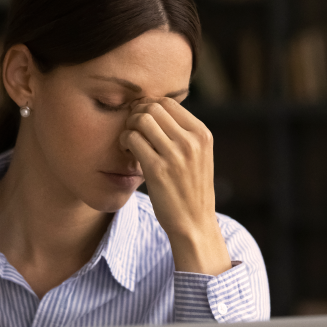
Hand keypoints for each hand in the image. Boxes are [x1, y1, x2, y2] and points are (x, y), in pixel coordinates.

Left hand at [120, 97, 230, 274]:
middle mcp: (191, 141)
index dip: (148, 105)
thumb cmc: (191, 189)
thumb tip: (155, 110)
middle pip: (153, 107)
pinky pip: (133, 139)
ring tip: (128, 141)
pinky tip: (126, 151)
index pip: (168, 102)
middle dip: (136, 114)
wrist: (194, 223)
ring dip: (128, 126)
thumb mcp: (198, 156)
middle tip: (130, 128)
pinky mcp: (157, 169)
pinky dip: (124, 141)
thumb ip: (183, 134)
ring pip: (141, 120)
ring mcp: (175, 154)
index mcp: (202, 134)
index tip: (140, 117)